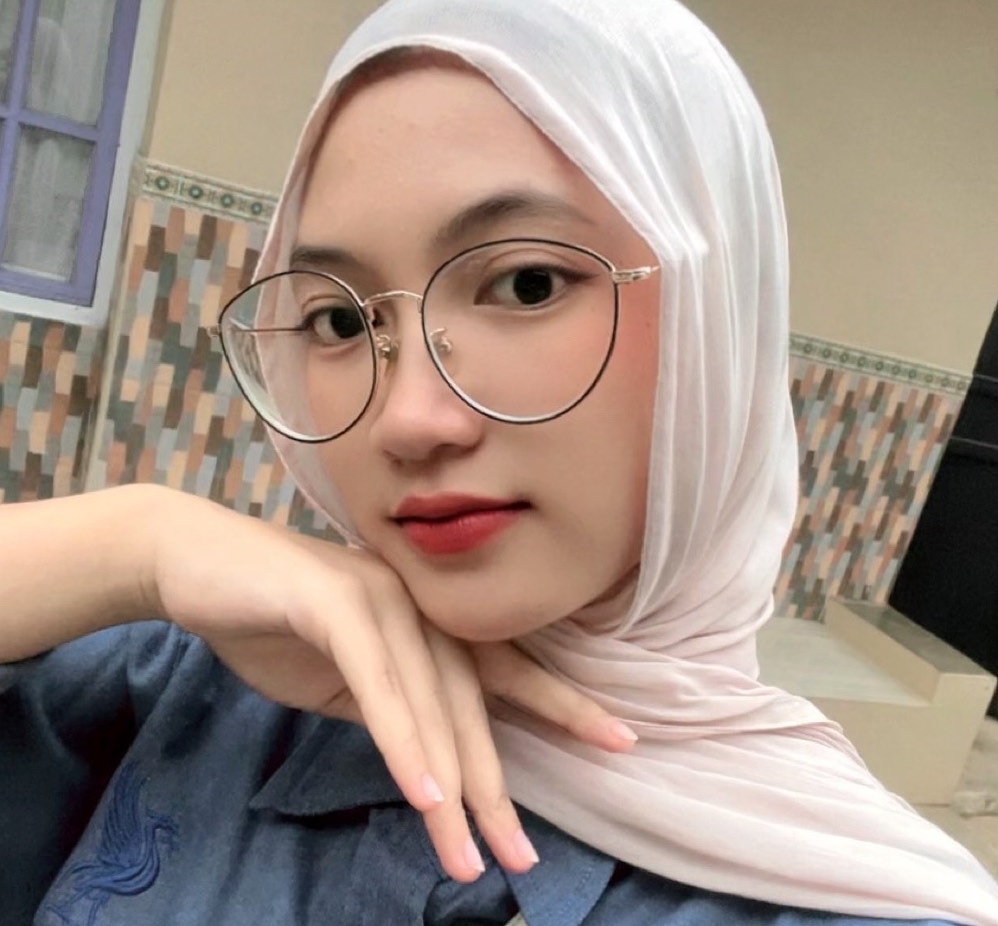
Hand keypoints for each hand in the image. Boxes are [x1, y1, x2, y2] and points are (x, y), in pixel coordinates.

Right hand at [146, 490, 635, 880]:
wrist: (197, 564)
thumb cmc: (272, 619)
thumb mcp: (343, 679)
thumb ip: (391, 706)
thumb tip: (431, 757)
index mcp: (427, 620)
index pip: (503, 669)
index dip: (561, 705)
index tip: (617, 740)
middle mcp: (420, 605)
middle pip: (473, 702)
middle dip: (497, 784)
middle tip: (522, 855)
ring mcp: (383, 598)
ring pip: (431, 702)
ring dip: (452, 783)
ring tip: (472, 855)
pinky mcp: (338, 603)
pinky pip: (380, 684)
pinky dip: (404, 742)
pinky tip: (427, 794)